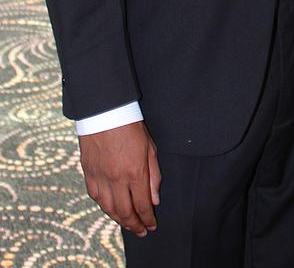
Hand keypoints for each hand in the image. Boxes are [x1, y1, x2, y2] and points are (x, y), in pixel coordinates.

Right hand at [79, 121, 160, 236]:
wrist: (105, 113)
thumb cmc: (130, 127)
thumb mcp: (150, 148)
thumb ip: (153, 175)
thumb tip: (155, 200)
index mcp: (135, 172)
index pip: (142, 205)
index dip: (148, 219)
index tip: (152, 226)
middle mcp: (116, 179)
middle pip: (125, 212)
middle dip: (134, 225)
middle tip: (140, 231)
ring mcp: (101, 178)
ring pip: (109, 209)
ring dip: (119, 220)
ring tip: (127, 224)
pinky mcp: (89, 174)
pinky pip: (96, 198)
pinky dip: (104, 207)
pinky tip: (111, 210)